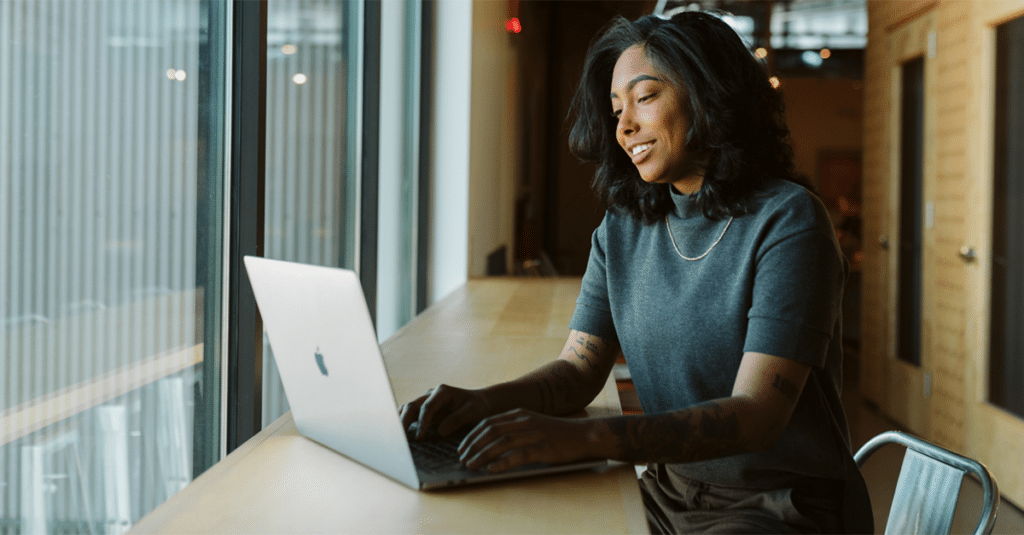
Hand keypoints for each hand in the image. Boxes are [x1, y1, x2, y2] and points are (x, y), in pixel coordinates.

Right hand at [399, 384, 493, 439]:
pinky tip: (399, 436)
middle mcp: (431, 394)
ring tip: (395, 437)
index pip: (427, 406)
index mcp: (443, 392)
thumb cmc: (478, 406)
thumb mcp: (473, 411)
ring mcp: (426, 402)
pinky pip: (410, 416)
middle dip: (404, 421)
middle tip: (399, 437)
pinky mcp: (424, 411)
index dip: (422, 422)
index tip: (419, 437)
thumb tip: (440, 431)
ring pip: (407, 409)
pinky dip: (403, 424)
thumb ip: (458, 419)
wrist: (480, 404)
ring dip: (400, 422)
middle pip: (412, 406)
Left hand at [457, 409, 597, 472]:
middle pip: (491, 431)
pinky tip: (491, 469)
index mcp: (520, 414)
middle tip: (462, 458)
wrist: (584, 435)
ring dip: (482, 454)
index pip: (488, 422)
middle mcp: (525, 421)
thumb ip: (514, 428)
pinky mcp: (544, 448)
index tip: (462, 447)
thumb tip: (490, 441)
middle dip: (473, 445)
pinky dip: (503, 462)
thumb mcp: (533, 423)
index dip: (472, 435)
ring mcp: (534, 434)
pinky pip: (519, 455)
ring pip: (501, 442)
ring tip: (471, 465)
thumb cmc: (557, 432)